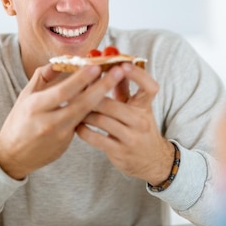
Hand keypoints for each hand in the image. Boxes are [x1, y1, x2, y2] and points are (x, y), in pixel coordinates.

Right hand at [0, 64, 124, 179]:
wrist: (13, 155)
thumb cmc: (19, 121)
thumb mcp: (25, 96)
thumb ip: (43, 77)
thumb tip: (60, 61)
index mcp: (35, 107)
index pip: (63, 91)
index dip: (81, 79)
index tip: (96, 66)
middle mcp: (49, 122)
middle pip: (81, 103)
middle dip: (102, 86)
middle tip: (118, 72)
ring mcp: (60, 135)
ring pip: (86, 114)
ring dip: (103, 97)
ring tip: (117, 83)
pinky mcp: (66, 143)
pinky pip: (83, 123)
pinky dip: (94, 110)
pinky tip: (107, 99)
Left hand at [76, 63, 174, 184]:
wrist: (152, 160)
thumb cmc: (139, 127)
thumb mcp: (137, 108)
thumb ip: (124, 88)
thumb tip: (111, 65)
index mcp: (145, 106)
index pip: (149, 87)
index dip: (137, 75)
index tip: (122, 65)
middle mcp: (140, 121)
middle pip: (112, 103)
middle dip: (91, 94)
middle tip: (75, 87)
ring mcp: (130, 137)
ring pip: (100, 119)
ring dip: (84, 112)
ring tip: (73, 107)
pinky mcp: (119, 151)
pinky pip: (95, 137)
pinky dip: (83, 130)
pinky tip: (77, 125)